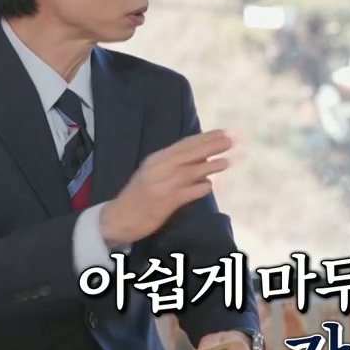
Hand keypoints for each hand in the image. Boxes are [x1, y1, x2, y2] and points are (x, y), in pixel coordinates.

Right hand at [101, 130, 231, 245]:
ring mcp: (163, 185)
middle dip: (212, 146)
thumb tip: (204, 155)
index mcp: (157, 159)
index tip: (223, 132)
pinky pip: (189, 192)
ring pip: (191, 171)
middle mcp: (160, 168)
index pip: (185, 144)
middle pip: (190, 154)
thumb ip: (175, 163)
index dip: (205, 137)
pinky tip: (210, 186)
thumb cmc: (139, 195)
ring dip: (210, 166)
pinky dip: (201, 188)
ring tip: (227, 162)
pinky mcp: (166, 202)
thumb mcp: (153, 172)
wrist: (118, 217)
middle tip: (230, 140)